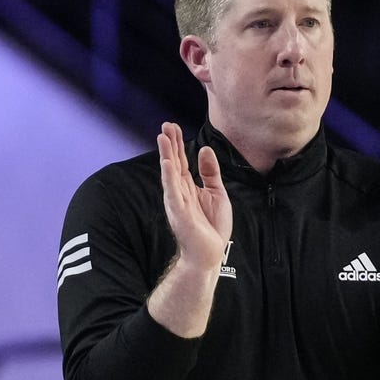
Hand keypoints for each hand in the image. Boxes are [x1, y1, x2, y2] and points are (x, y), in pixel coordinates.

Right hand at [157, 122, 232, 271]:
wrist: (209, 254)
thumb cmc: (212, 227)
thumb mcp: (217, 193)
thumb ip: (210, 172)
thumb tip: (204, 149)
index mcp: (189, 187)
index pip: (182, 161)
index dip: (178, 144)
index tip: (173, 126)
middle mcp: (180, 192)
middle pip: (174, 163)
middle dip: (170, 144)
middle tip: (166, 125)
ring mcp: (178, 202)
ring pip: (170, 174)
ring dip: (167, 155)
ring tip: (163, 138)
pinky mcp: (179, 213)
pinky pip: (172, 192)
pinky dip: (169, 177)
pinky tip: (167, 163)